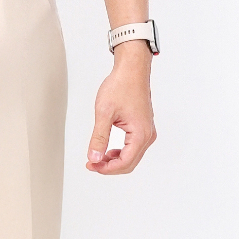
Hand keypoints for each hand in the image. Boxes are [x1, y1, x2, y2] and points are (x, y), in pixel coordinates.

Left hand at [86, 41, 155, 174]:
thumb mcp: (104, 113)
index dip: (106, 169)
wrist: (132, 69)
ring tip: (97, 157)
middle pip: (129, 164)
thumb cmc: (121, 85)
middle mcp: (147, 135)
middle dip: (109, 167)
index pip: (125, 163)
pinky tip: (107, 150)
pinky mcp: (143, 128)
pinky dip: (119, 153)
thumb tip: (94, 158)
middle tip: (91, 163)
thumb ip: (99, 138)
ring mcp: (147, 132)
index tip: (91, 165)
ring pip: (131, 158)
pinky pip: (133, 149)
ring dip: (114, 161)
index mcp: (140, 133)